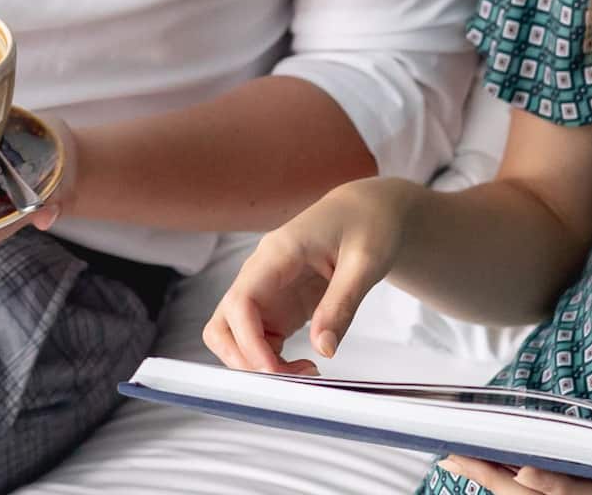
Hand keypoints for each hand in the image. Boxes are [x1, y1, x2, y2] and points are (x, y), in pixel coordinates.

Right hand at [204, 177, 419, 374]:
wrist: (368, 211)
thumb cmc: (368, 225)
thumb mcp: (366, 262)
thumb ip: (342, 304)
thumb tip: (324, 349)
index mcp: (277, 252)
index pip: (240, 302)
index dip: (248, 342)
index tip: (276, 371)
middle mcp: (261, 273)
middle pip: (222, 323)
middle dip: (243, 359)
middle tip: (287, 380)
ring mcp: (266, 291)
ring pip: (234, 337)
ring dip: (257, 364)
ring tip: (304, 374)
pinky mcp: (278, 307)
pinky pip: (259, 341)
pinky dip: (273, 362)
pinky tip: (305, 366)